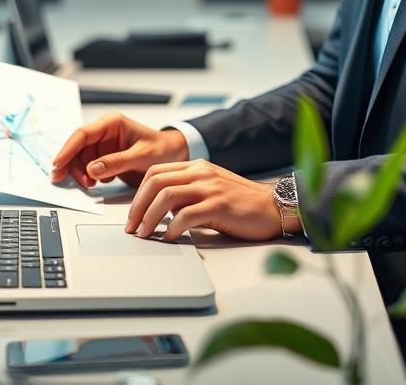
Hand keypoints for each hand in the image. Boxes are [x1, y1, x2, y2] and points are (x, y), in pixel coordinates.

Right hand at [50, 112, 188, 187]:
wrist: (175, 155)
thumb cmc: (163, 149)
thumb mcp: (142, 156)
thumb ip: (117, 162)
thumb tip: (93, 169)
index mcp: (112, 123)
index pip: (82, 135)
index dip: (67, 150)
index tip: (58, 165)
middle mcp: (104, 133)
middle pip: (77, 149)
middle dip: (74, 167)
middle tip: (81, 184)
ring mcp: (103, 146)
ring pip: (80, 160)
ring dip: (81, 174)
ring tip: (91, 185)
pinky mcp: (105, 158)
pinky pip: (88, 167)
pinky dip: (88, 177)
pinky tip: (97, 183)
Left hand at [125, 159, 284, 241]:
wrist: (274, 207)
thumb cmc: (242, 203)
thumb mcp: (211, 188)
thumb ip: (187, 193)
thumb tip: (162, 210)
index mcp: (196, 167)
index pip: (155, 172)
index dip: (138, 194)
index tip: (132, 214)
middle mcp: (201, 173)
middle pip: (156, 182)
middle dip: (137, 206)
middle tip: (132, 227)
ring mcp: (210, 188)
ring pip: (166, 197)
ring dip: (149, 217)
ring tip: (145, 234)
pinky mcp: (219, 205)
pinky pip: (186, 216)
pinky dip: (171, 228)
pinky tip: (168, 238)